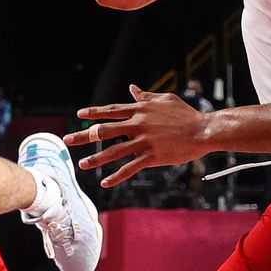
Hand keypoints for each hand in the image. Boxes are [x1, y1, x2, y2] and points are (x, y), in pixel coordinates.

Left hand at [63, 85, 209, 186]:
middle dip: (84, 135)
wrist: (203, 130)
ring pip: (114, 151)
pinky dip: (117, 176)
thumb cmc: (185, 113)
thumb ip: (145, 96)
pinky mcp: (152, 156)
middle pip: (104, 130)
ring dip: (96, 158)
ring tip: (82, 164)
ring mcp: (144, 141)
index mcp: (139, 110)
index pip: (111, 110)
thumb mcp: (164, 99)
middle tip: (67, 140)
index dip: (94, 112)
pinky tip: (105, 182)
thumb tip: (132, 88)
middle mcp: (137, 124)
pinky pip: (130, 168)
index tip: (79, 114)